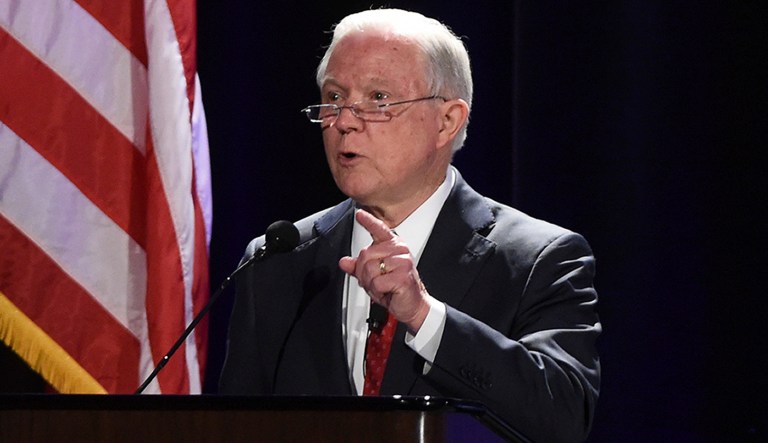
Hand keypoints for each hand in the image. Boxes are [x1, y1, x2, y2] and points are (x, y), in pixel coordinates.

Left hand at [338, 210, 430, 332]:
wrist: (412, 305)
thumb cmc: (395, 288)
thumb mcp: (372, 276)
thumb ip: (358, 267)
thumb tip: (344, 262)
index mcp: (393, 246)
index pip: (379, 230)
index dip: (368, 221)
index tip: (359, 214)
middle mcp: (399, 250)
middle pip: (365, 255)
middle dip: (364, 273)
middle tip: (375, 281)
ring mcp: (403, 262)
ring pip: (370, 269)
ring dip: (371, 283)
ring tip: (383, 286)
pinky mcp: (402, 276)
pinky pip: (377, 282)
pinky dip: (377, 291)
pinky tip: (388, 291)